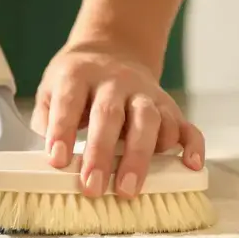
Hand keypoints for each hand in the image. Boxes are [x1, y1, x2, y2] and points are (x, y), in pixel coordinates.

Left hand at [31, 42, 204, 198]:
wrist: (113, 50)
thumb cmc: (79, 81)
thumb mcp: (51, 89)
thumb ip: (47, 120)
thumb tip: (54, 157)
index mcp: (80, 75)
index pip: (70, 102)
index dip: (63, 130)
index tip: (58, 160)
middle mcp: (116, 82)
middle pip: (111, 114)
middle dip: (102, 153)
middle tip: (93, 187)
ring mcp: (146, 94)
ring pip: (150, 120)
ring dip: (140, 155)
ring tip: (128, 188)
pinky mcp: (169, 107)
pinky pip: (186, 125)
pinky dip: (191, 146)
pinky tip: (188, 166)